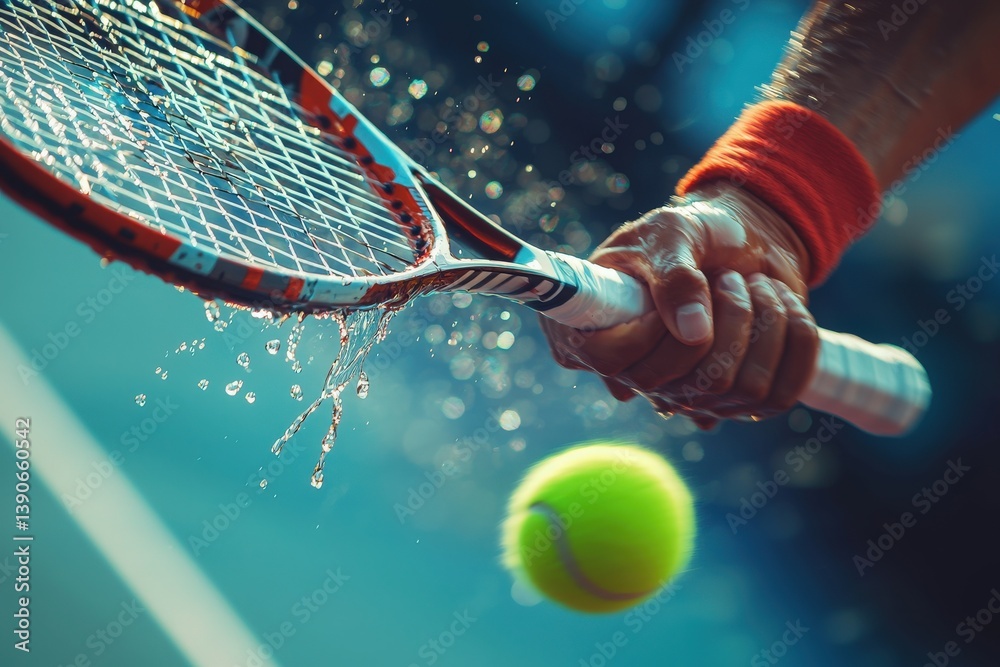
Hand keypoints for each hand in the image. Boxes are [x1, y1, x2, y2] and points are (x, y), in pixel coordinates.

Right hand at [540, 184, 820, 428]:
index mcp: (599, 328)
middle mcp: (639, 372)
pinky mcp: (737, 399)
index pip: (608, 360)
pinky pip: (777, 395)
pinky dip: (794, 339)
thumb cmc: (694, 231)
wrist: (746, 240)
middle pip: (674, 384)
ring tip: (753, 284)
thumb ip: (675, 275)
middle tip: (727, 277)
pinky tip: (781, 306)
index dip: (643, 334)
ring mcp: (687, 393)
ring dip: (758, 322)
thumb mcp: (675, 233)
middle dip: (718, 320)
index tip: (677, 293)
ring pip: (730, 389)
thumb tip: (692, 334)